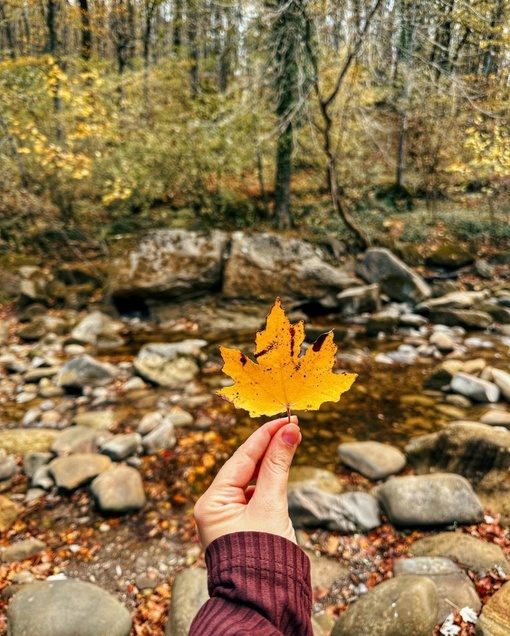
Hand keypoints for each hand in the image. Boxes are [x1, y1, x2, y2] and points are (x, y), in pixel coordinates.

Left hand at [194, 416, 301, 548]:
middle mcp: (214, 507)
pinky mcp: (241, 525)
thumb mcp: (272, 506)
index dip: (265, 436)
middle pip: (244, 466)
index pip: (241, 458)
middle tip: (292, 427)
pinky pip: (254, 495)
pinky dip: (269, 482)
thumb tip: (290, 432)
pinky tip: (281, 471)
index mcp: (212, 502)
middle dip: (268, 447)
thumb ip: (279, 466)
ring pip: (250, 480)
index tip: (286, 419)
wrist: (264, 602)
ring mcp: (227, 517)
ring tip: (290, 443)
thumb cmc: (264, 557)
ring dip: (271, 463)